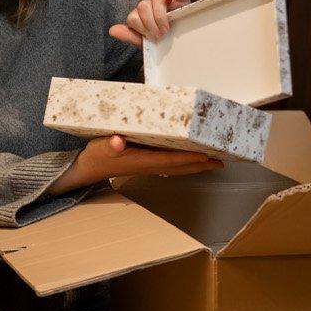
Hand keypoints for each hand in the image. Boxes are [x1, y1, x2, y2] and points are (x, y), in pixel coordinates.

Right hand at [48, 134, 222, 194]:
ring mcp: (149, 166)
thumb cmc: (96, 155)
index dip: (190, 159)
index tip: (207, 156)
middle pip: (181, 167)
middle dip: (201, 165)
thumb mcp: (100, 147)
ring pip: (178, 167)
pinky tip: (192, 158)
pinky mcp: (147, 163)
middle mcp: (150, 165)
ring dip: (196, 165)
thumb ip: (109, 144)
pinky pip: (172, 164)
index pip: (172, 160)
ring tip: (214, 162)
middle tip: (222, 161)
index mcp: (143, 160)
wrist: (88, 168)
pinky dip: (185, 162)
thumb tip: (118, 142)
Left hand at [108, 0, 189, 47]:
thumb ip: (130, 36)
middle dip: (150, 22)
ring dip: (160, 15)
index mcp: (141, 15)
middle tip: (159, 35)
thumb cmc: (164, 41)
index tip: (151, 38)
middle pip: (143, 5)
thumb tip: (112, 30)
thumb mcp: (146, 42)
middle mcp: (152, 5)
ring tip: (166, 29)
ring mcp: (167, 0)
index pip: (133, 16)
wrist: (183, 43)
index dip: (140, 28)